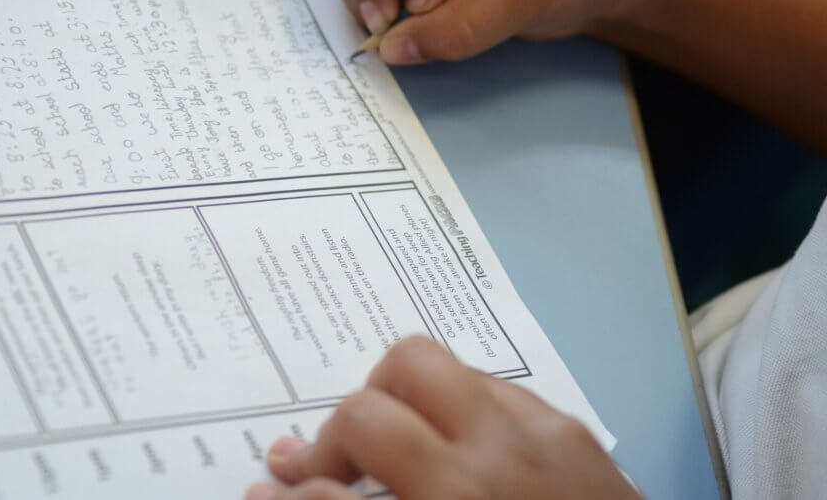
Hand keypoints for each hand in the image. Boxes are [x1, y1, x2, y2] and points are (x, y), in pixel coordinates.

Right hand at [246, 337, 639, 499]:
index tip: (278, 491)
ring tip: (402, 455)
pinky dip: (458, 413)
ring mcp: (543, 433)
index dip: (301, 476)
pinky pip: (494, 388)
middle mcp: (497, 454)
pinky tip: (464, 459)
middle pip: (401, 366)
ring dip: (406, 403)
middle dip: (357, 413)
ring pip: (444, 365)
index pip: (351, 446)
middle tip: (349, 467)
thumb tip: (284, 491)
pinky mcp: (574, 432)